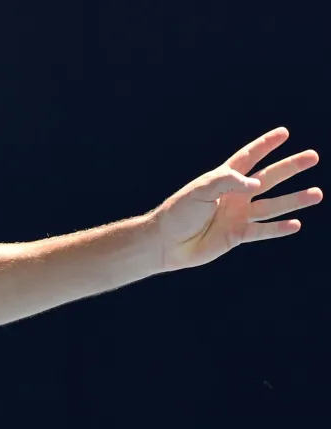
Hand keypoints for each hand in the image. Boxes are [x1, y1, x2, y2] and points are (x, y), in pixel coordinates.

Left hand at [151, 127, 319, 272]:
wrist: (165, 243)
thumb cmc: (179, 212)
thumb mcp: (201, 189)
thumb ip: (228, 181)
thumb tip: (256, 184)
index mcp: (223, 179)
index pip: (248, 157)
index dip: (265, 145)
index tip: (284, 133)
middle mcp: (234, 195)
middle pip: (269, 178)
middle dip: (291, 167)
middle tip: (313, 156)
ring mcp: (237, 215)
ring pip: (272, 206)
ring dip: (294, 200)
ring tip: (317, 194)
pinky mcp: (236, 236)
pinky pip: (262, 231)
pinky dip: (278, 229)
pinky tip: (296, 224)